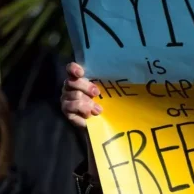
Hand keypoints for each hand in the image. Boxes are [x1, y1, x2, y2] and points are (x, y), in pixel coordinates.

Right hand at [61, 62, 100, 176]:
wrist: (99, 125)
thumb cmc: (104, 104)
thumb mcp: (107, 94)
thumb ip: (107, 85)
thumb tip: (126, 78)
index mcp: (79, 80)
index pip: (71, 69)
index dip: (74, 69)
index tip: (81, 72)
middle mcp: (70, 87)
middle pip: (72, 82)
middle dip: (86, 87)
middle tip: (97, 93)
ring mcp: (66, 98)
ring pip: (73, 95)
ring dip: (86, 102)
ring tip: (97, 109)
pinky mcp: (66, 111)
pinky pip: (71, 107)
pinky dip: (82, 109)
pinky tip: (89, 114)